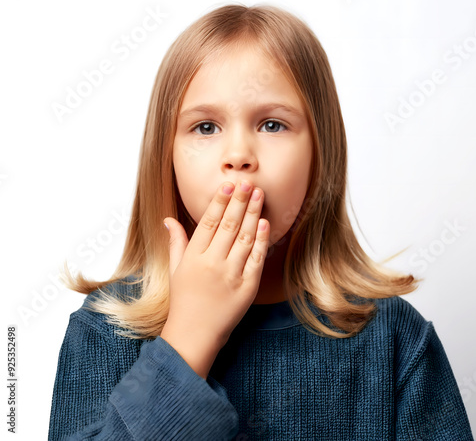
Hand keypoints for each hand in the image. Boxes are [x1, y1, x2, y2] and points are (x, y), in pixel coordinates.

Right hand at [161, 178, 268, 359]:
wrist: (195, 334)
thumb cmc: (183, 300)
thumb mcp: (175, 269)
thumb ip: (176, 242)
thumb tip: (168, 219)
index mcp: (194, 257)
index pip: (208, 222)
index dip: (219, 202)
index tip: (228, 185)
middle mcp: (212, 263)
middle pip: (228, 225)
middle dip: (239, 201)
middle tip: (248, 182)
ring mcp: (231, 275)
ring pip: (244, 238)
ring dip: (252, 214)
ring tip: (259, 194)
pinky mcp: (247, 287)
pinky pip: (256, 259)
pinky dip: (261, 240)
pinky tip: (265, 223)